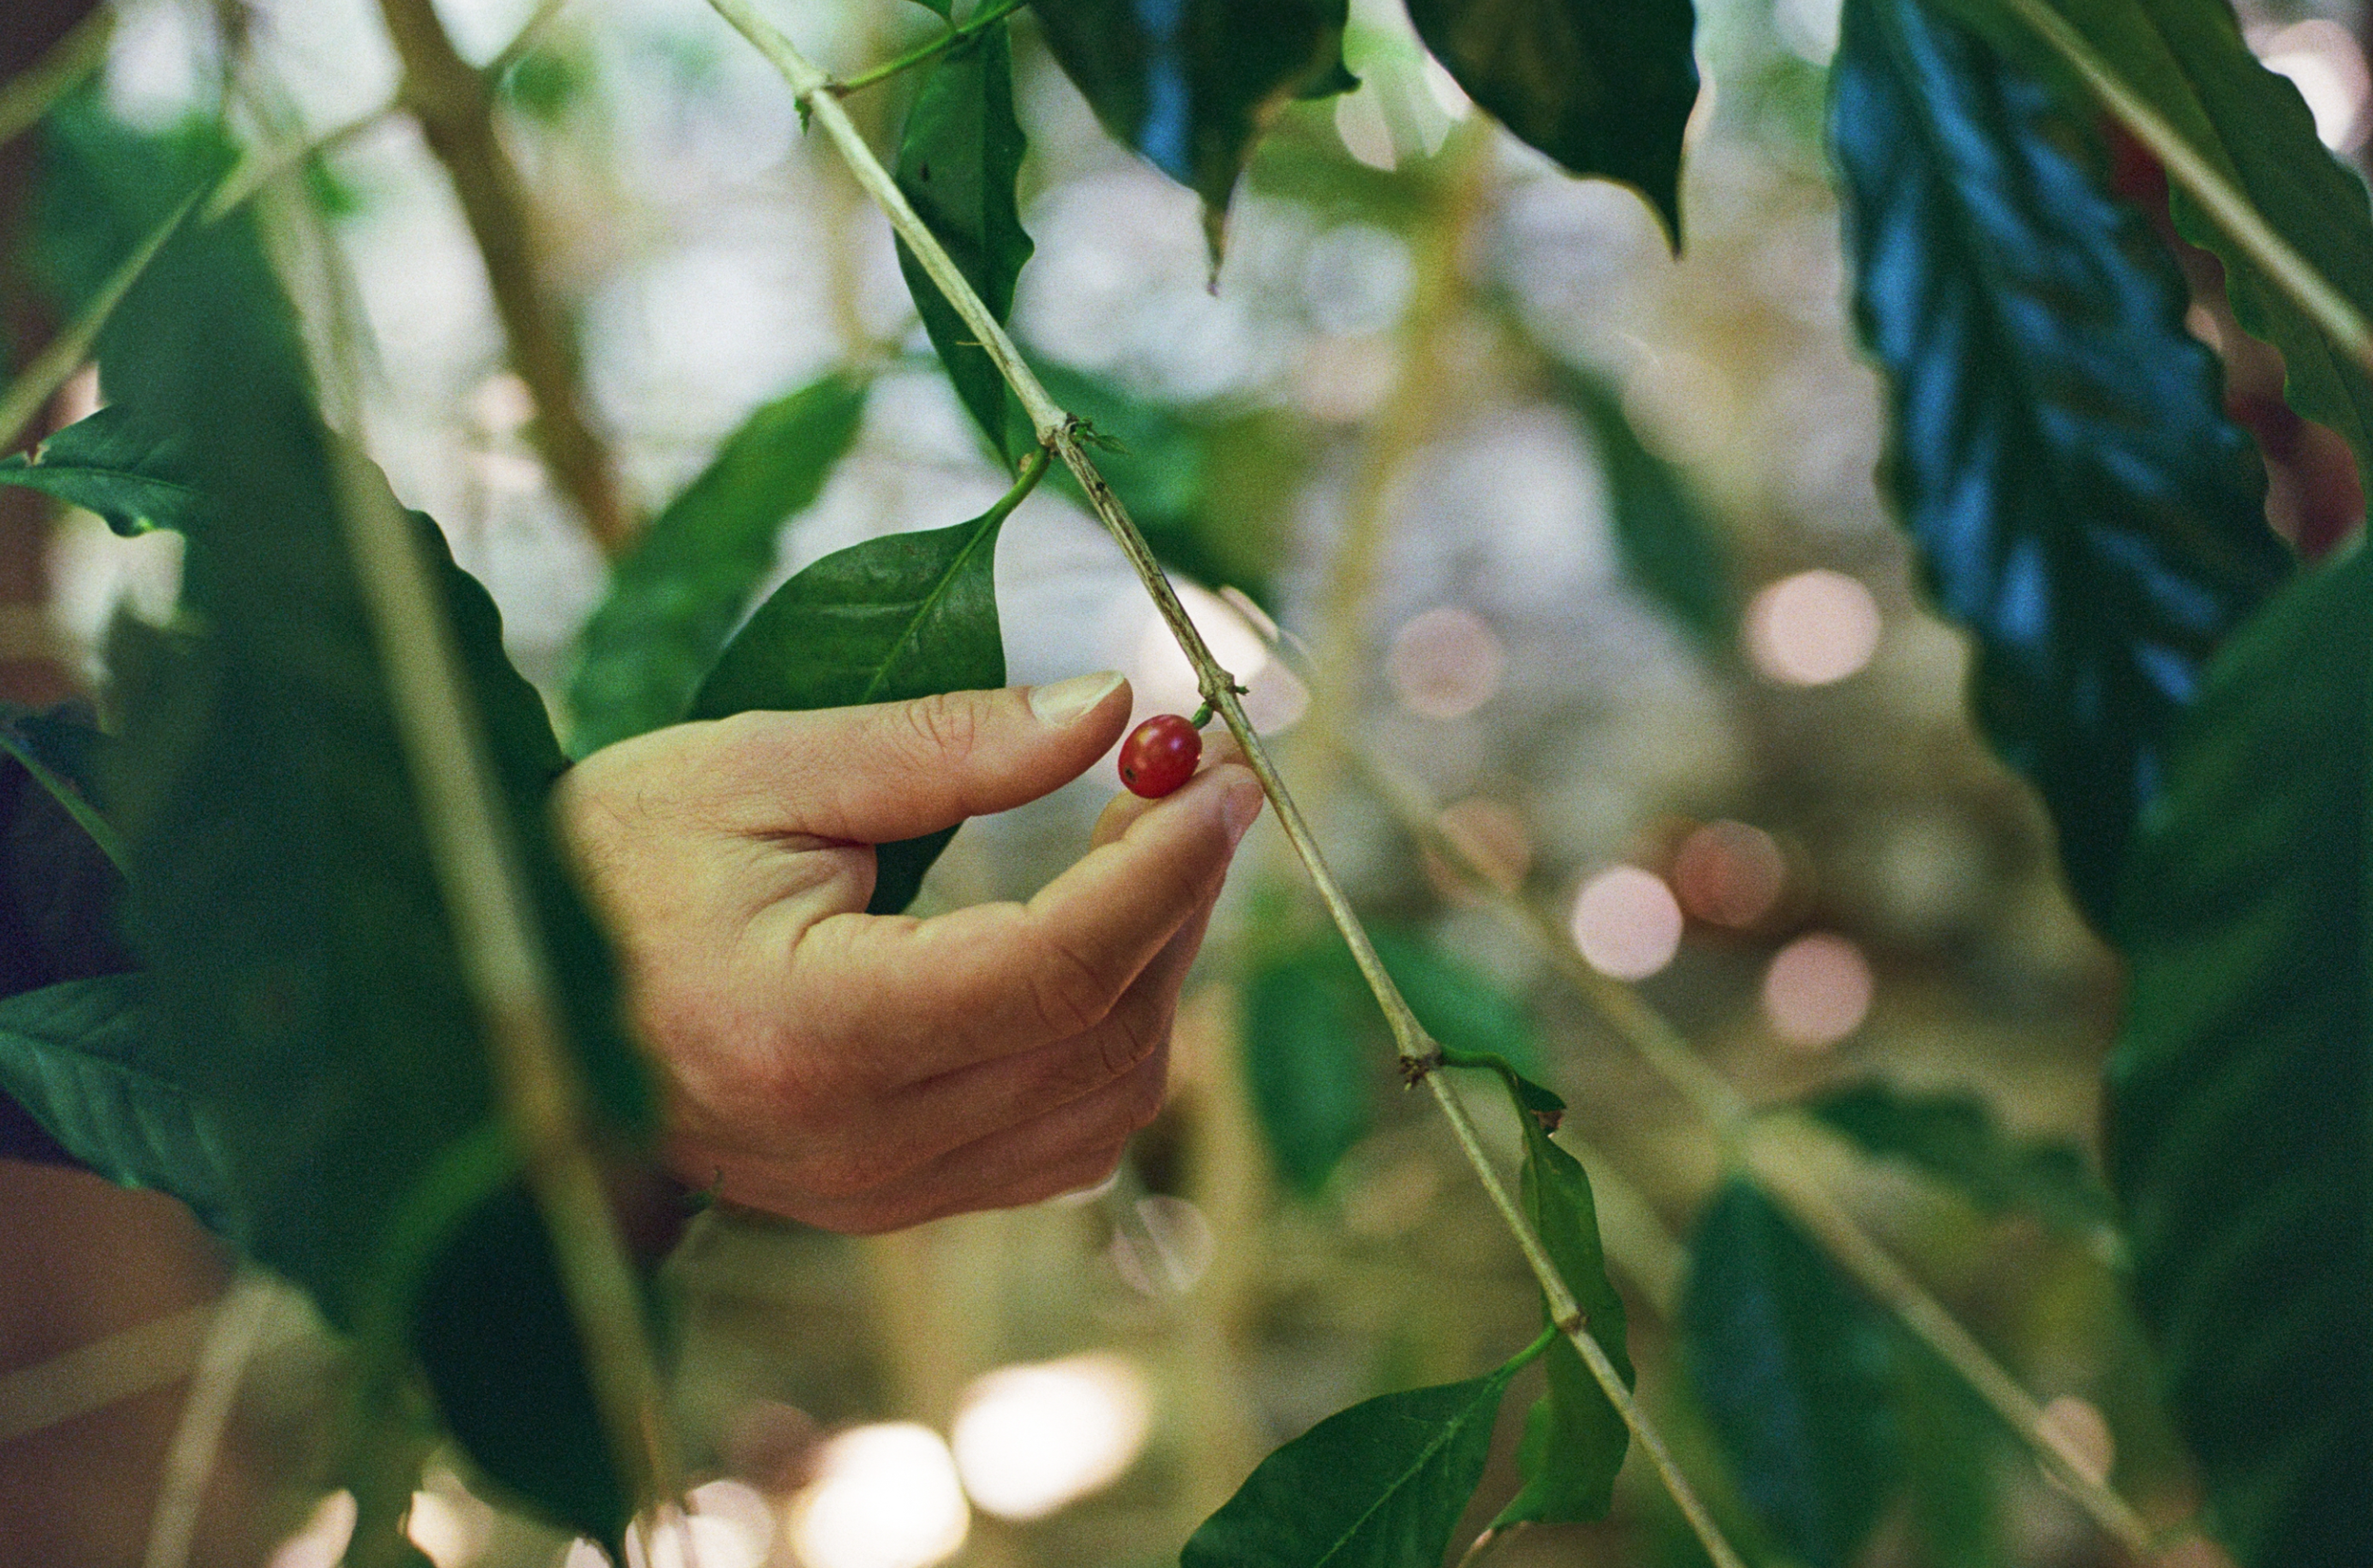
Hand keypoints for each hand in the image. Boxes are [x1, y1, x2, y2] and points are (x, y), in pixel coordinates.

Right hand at [556, 673, 1261, 1231]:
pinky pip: (1065, 1143)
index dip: (1161, 871)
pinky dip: (1115, 1039)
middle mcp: (857, 1144)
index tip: (1219, 771)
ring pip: (1106, 1098)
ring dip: (1157, 966)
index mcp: (811, 1033)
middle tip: (1191, 778)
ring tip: (1145, 844)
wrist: (512, 993)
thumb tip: (1109, 711)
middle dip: (1176, 898)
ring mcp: (880, 1192)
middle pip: (1100, 1032)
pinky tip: (1099, 943)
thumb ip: (945, 745)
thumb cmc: (614, 860)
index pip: (1049, 970)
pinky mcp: (893, 1201)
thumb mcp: (762, 768)